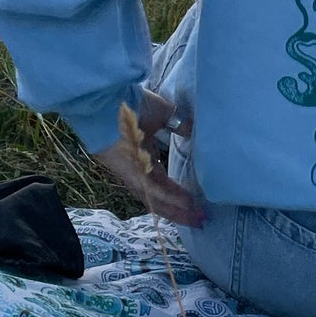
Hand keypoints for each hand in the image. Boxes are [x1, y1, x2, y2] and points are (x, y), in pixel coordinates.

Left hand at [94, 90, 204, 227]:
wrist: (113, 98)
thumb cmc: (136, 103)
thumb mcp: (165, 113)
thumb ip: (179, 124)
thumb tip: (193, 130)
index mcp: (145, 155)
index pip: (164, 183)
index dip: (180, 194)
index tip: (198, 203)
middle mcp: (139, 169)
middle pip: (161, 197)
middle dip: (182, 209)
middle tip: (202, 219)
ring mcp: (132, 173)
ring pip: (156, 199)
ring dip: (177, 210)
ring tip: (196, 218)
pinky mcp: (128, 173)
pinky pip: (151, 189)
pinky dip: (169, 198)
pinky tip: (186, 204)